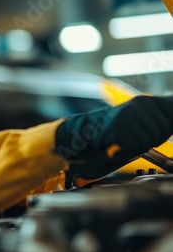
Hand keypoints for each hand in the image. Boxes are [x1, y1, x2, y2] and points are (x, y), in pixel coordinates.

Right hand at [55, 95, 172, 179]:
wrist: (87, 131)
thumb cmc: (116, 128)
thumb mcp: (140, 119)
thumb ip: (158, 121)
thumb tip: (172, 127)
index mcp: (146, 100)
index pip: (172, 117)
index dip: (166, 131)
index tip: (154, 134)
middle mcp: (138, 104)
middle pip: (163, 130)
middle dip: (152, 141)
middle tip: (137, 141)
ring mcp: (128, 115)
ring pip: (149, 141)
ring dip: (139, 147)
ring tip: (127, 142)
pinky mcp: (118, 128)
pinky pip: (135, 147)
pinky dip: (127, 151)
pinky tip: (119, 146)